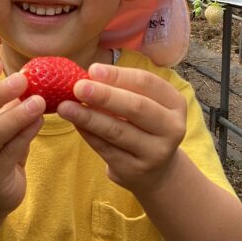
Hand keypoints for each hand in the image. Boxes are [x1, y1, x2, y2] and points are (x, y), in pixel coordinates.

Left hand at [58, 64, 186, 193]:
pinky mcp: (135, 171)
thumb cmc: (144, 126)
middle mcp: (172, 128)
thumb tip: (90, 75)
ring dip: (89, 117)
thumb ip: (123, 89)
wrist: (156, 171)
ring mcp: (155, 153)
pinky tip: (74, 123)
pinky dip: (88, 134)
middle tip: (77, 87)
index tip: (92, 70)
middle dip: (104, 96)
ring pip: (118, 131)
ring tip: (66, 107)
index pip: (147, 83)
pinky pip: (106, 149)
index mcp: (175, 103)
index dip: (119, 75)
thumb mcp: (146, 104)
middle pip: (136, 107)